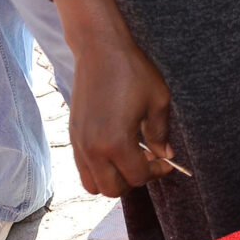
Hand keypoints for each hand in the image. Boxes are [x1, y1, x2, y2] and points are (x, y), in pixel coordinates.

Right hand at [54, 0, 174, 194]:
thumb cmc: (132, 71)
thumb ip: (160, 133)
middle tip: (147, 163)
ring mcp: (79, 144)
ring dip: (112, 179)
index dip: (157, 172)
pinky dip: (98, 169)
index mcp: (116, 143)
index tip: (166, 161)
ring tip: (128, 160)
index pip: (138, 177)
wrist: (100, 49)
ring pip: (93, 184)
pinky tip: (114, 150)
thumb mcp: (157, 101)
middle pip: (113, 189)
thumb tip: (165, 155)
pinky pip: (82, 168)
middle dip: (133, 181)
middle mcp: (93, 149)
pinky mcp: (72, 135)